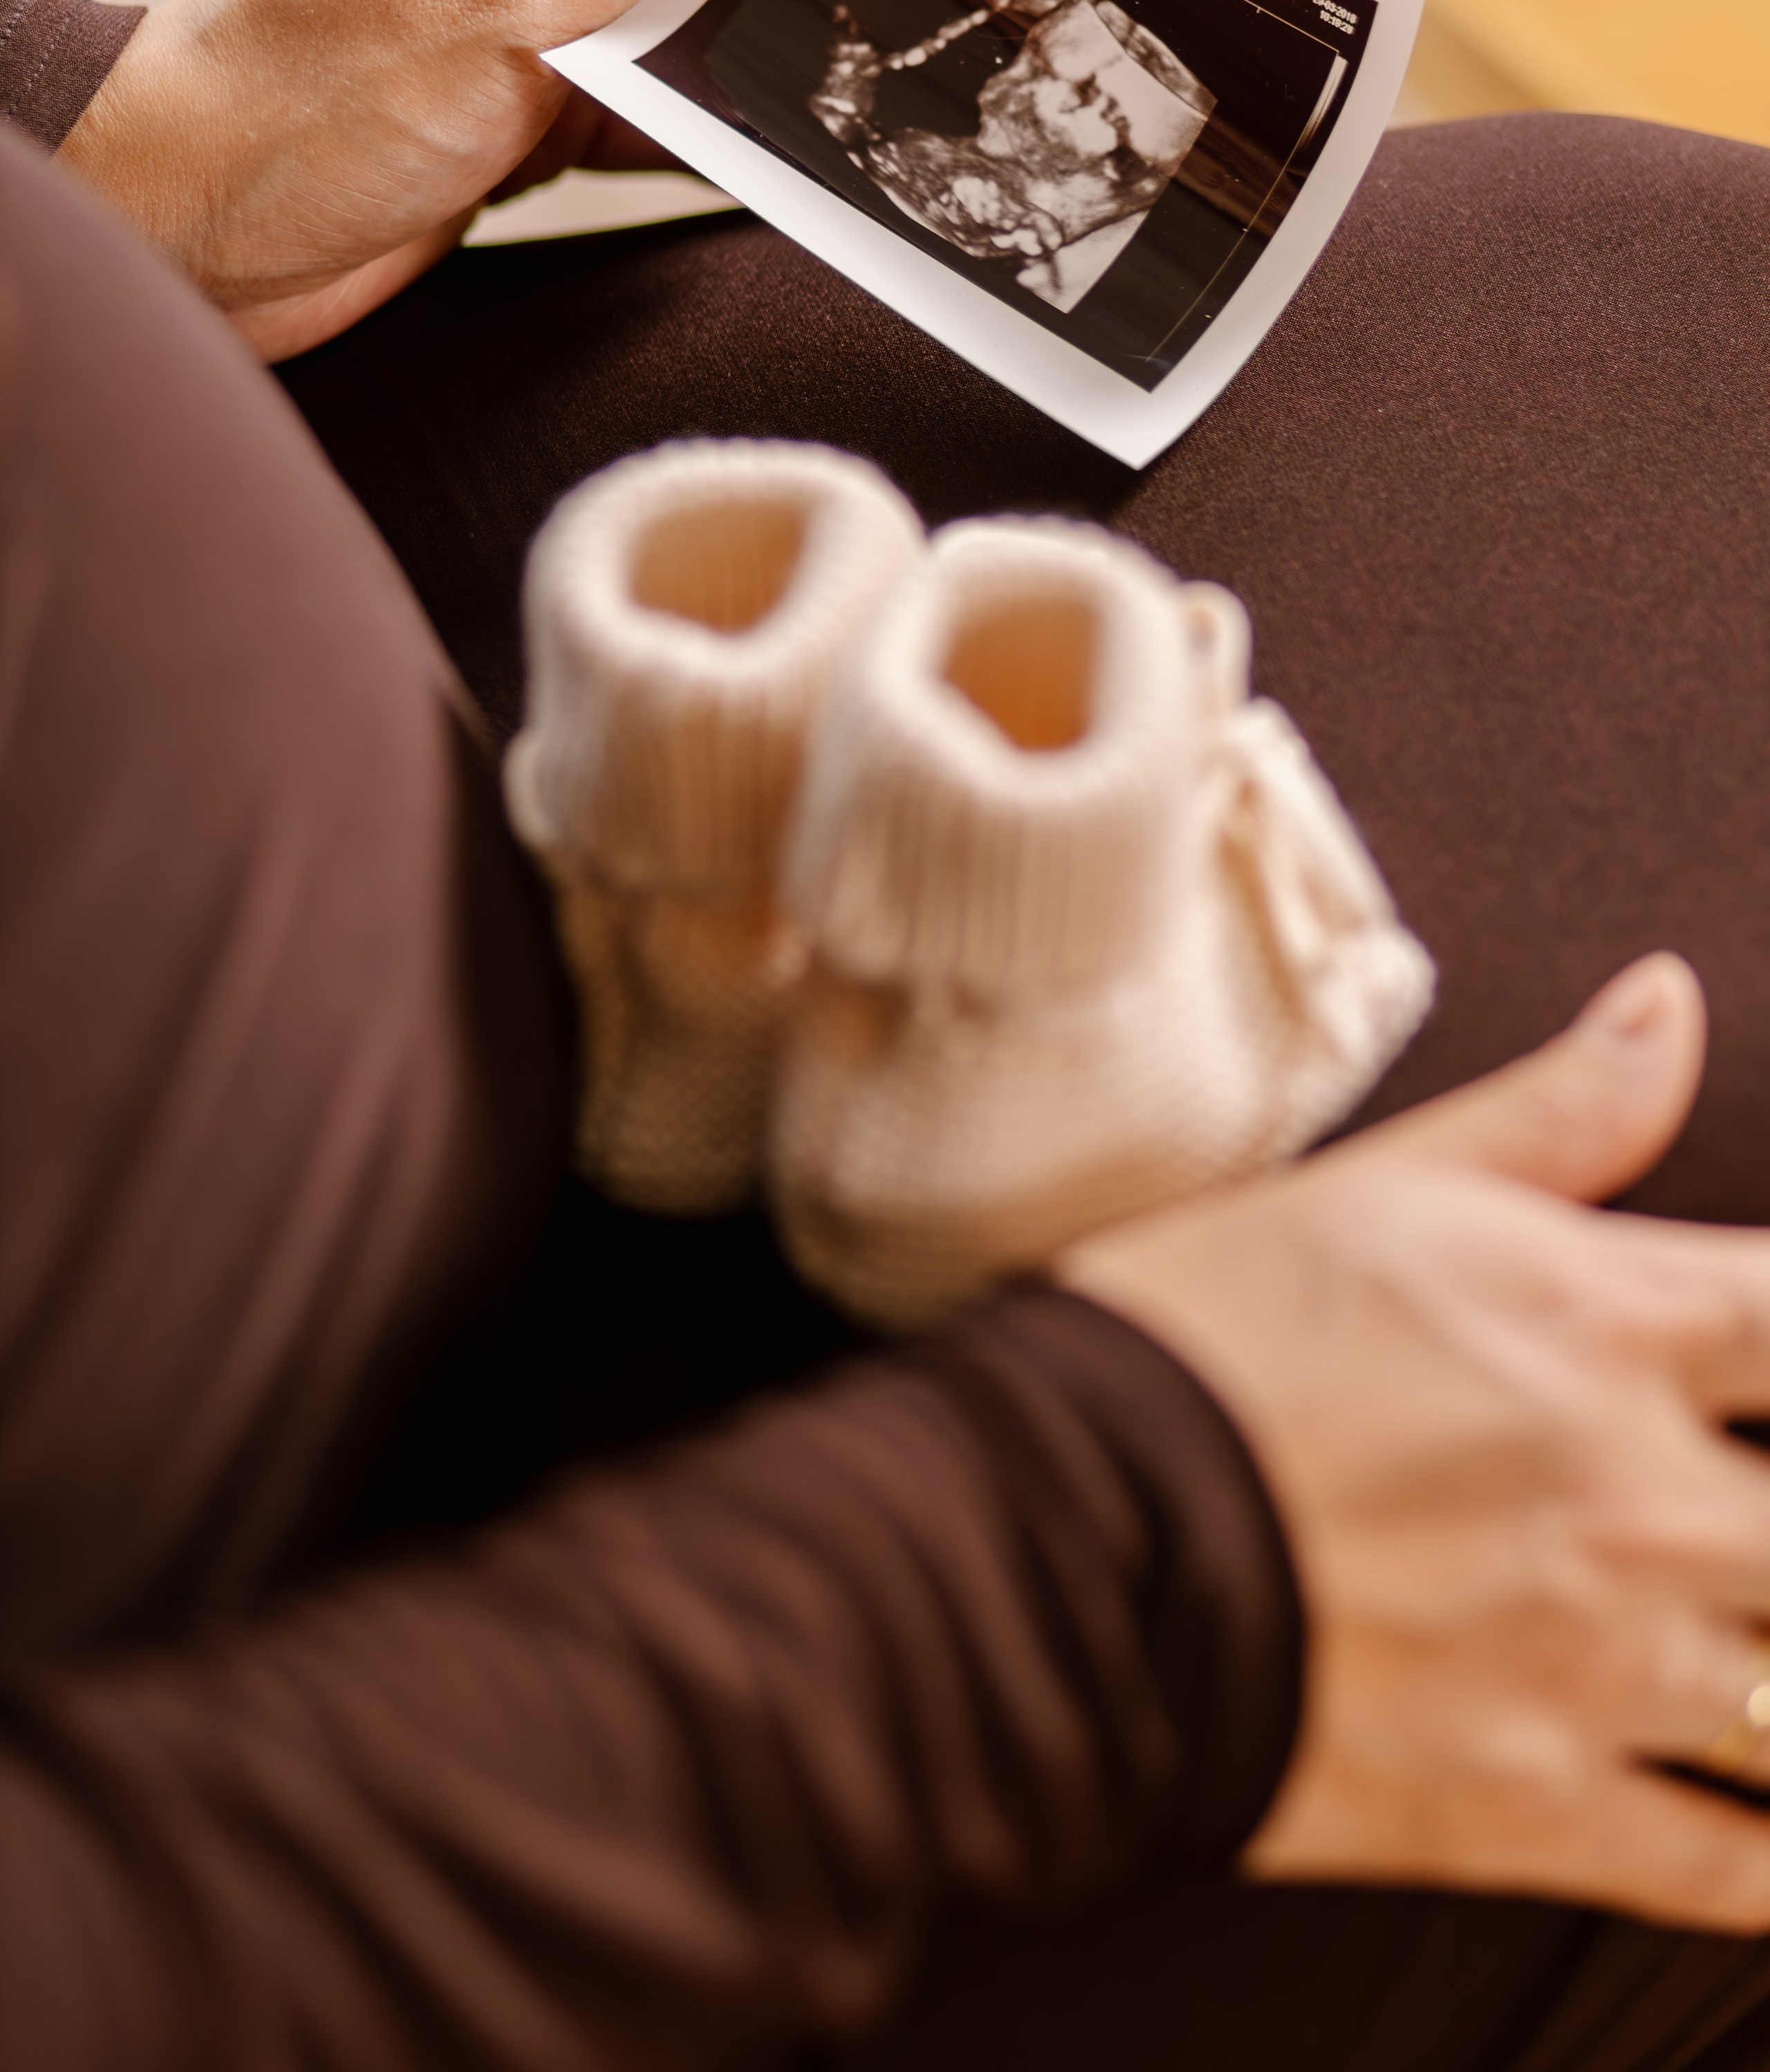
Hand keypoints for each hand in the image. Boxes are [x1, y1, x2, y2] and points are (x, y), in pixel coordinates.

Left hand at [58, 0, 841, 359]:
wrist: (196, 233)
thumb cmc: (327, 92)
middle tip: (921, 38)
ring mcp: (531, 14)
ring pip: (690, 27)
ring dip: (755, 69)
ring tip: (870, 113)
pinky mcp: (525, 112)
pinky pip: (649, 112)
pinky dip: (702, 136)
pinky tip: (777, 165)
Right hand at [1060, 953, 1769, 1931]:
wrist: (1043, 1541)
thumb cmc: (1194, 1339)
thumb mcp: (1375, 1187)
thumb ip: (1558, 1114)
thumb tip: (1670, 1005)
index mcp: (1605, 1322)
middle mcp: (1636, 1498)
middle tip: (1754, 1516)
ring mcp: (1595, 1667)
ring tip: (1760, 1651)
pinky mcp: (1532, 1811)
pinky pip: (1730, 1872)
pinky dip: (1769, 1868)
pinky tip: (1764, 1839)